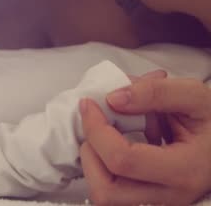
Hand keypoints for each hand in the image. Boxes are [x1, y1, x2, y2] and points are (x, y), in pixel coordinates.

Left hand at [79, 76, 210, 204]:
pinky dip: (102, 167)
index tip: (89, 104)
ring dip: (94, 161)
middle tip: (95, 124)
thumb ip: (156, 92)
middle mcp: (169, 195)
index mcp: (184, 170)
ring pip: (105, 195)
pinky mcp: (146, 200)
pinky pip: (111, 192)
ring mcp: (157, 202)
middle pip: (106, 190)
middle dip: (91, 152)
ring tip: (108, 134)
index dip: (97, 129)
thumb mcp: (196, 97)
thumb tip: (113, 98)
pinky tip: (117, 144)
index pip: (123, 160)